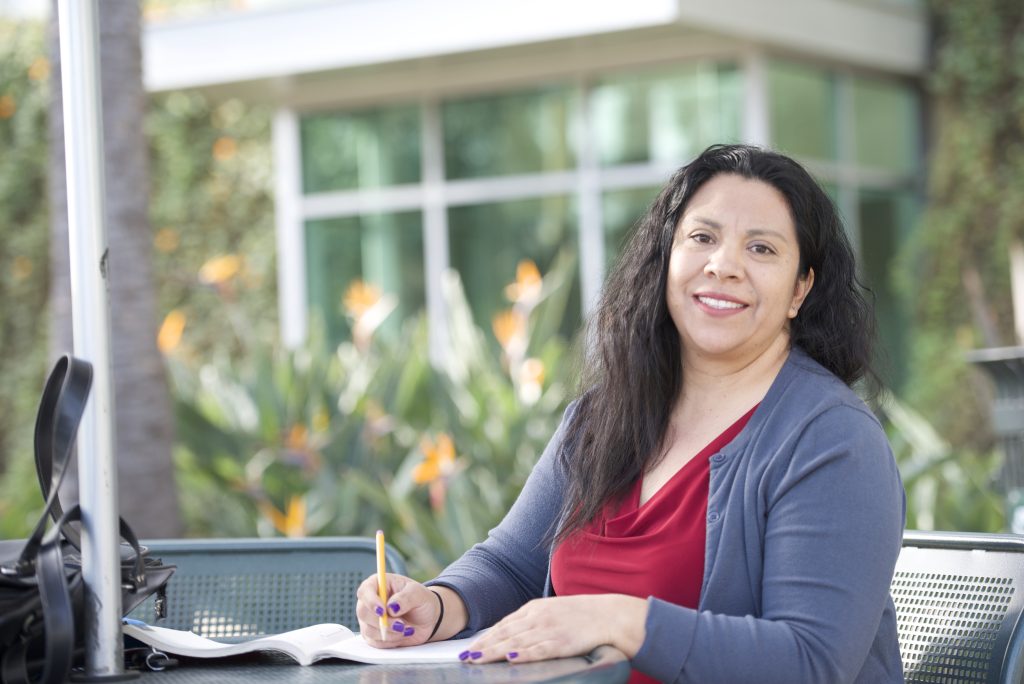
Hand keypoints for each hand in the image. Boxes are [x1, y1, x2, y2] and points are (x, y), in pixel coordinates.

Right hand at [355, 573, 440, 648]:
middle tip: (401, 624)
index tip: (383, 611)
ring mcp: (369, 620)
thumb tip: (391, 607)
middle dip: (383, 622)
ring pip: (369, 630)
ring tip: (407, 628)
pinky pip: (375, 643)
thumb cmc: (421, 600)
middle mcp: (370, 602)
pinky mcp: (373, 635)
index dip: (370, 601)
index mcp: (378, 585)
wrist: (427, 619)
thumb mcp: (418, 593)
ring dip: (389, 633)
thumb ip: (406, 597)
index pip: (365, 591)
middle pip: (363, 612)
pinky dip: (391, 641)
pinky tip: (402, 635)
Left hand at [463, 594, 646, 663]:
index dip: (486, 636)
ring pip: (516, 641)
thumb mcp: (552, 611)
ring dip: (495, 651)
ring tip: (478, 659)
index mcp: (535, 607)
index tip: (471, 647)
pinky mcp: (562, 642)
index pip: (504, 623)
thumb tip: (510, 634)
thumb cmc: (580, 615)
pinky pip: (539, 649)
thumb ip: (532, 620)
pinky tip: (510, 658)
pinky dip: (523, 654)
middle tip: (466, 656)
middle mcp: (538, 616)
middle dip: (484, 645)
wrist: (608, 615)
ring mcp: (549, 629)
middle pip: (505, 633)